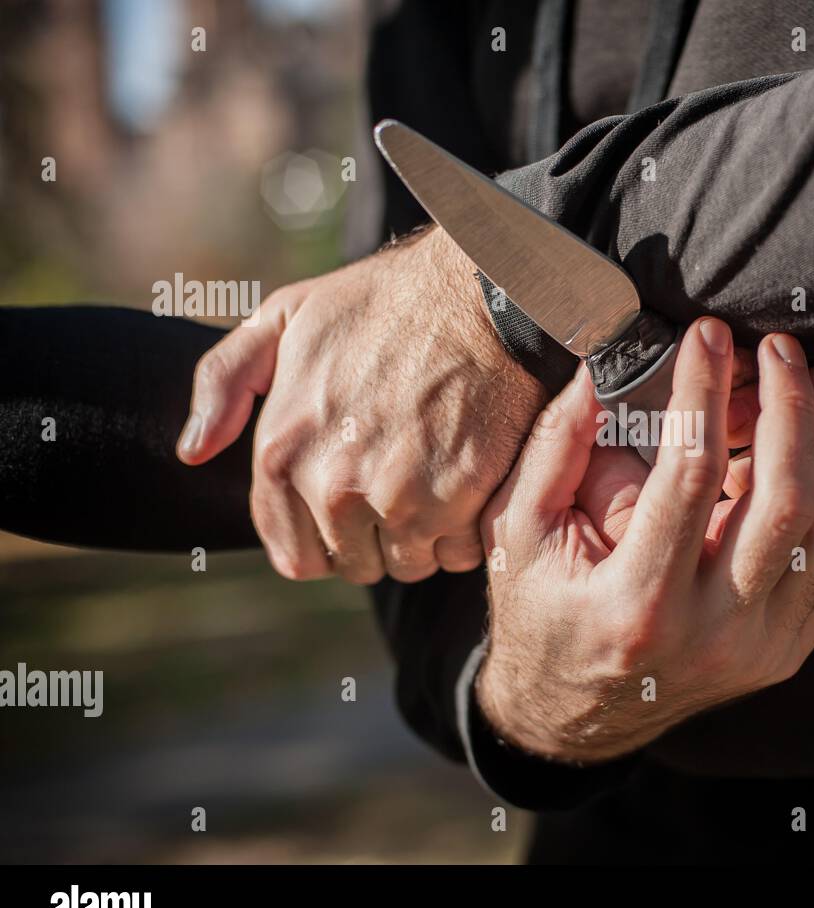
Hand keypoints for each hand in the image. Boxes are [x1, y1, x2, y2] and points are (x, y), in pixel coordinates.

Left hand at [175, 226, 547, 582]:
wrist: (477, 292)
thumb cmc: (383, 302)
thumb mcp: (283, 318)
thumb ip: (224, 383)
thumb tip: (193, 452)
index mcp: (282, 451)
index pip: (295, 556)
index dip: (328, 538)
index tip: (357, 506)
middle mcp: (332, 486)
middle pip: (357, 565)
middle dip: (381, 537)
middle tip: (406, 482)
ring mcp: (398, 498)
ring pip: (412, 565)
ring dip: (428, 537)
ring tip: (440, 477)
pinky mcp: (459, 499)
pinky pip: (462, 551)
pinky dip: (471, 529)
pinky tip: (473, 479)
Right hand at [476, 318, 813, 762]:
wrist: (572, 718)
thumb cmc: (540, 616)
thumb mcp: (520, 533)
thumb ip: (557, 446)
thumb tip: (602, 361)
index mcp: (638, 602)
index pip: (690, 474)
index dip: (704, 392)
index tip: (708, 336)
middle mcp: (712, 632)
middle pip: (784, 502)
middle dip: (791, 408)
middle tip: (779, 348)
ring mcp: (761, 647)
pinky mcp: (788, 650)